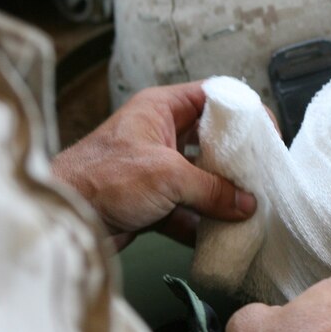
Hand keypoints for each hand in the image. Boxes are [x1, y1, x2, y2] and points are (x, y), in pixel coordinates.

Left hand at [51, 81, 256, 250]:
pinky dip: (205, 223)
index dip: (243, 112)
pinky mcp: (152, 202)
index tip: (266, 135)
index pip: (213, 98)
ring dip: (224, 195)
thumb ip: (212, 189)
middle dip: (238, 160)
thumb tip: (247, 203)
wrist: (64, 217)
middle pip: (212, 141)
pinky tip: (223, 234)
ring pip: (203, 178)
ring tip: (251, 207)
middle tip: (264, 175)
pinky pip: (189, 210)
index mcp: (161, 110)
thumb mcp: (168, 176)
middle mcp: (160, 135)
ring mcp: (157, 169)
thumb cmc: (101, 179)